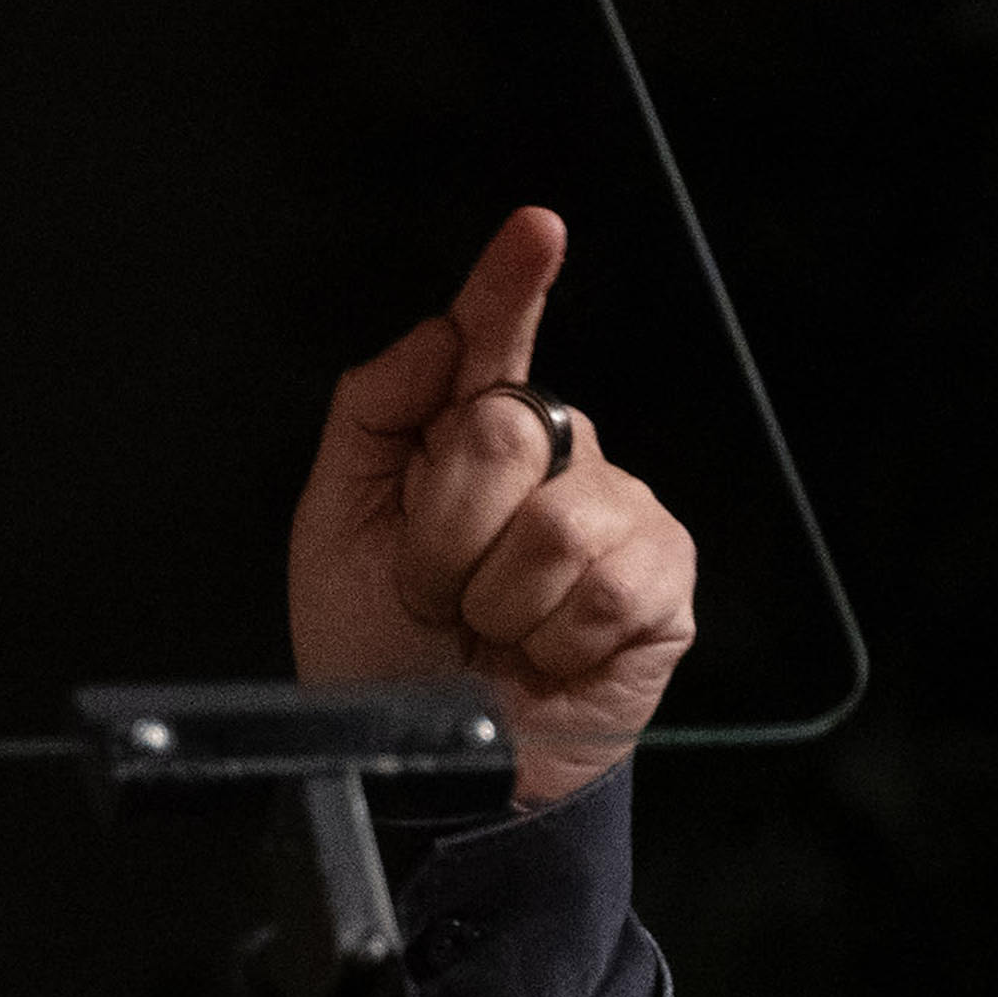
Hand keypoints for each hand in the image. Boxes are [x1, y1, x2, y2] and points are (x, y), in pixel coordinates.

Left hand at [285, 206, 698, 806]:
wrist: (429, 765)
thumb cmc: (384, 650)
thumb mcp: (336, 529)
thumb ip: (373, 414)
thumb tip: (438, 335)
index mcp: (471, 437)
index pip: (496, 339)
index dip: (514, 283)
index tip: (536, 231)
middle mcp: (557, 460)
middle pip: (503, 430)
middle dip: (443, 533)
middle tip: (436, 593)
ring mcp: (618, 516)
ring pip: (552, 521)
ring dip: (492, 598)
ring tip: (486, 631)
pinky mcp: (661, 583)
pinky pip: (603, 586)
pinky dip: (551, 638)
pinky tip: (545, 655)